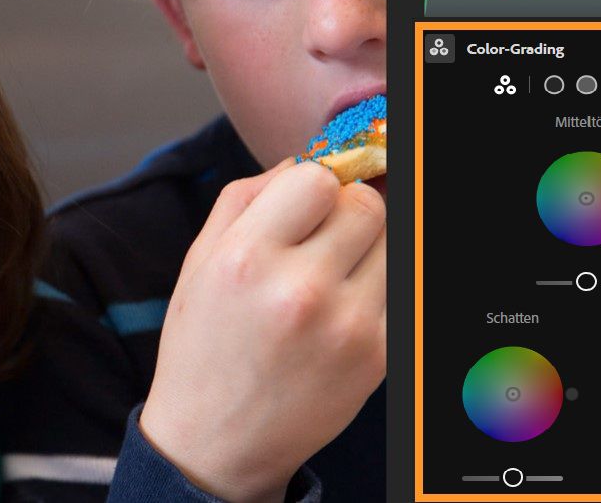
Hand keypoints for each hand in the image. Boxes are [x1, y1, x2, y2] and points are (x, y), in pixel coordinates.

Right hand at [140, 159, 386, 501]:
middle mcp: (298, 291)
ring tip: (333, 276)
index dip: (314, 187)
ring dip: (369, 249)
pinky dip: (379, 290)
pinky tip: (345, 310)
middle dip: (347, 213)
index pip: (317, 177)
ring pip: (394, 243)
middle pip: (367, 206)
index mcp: (246, 260)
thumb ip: (247, 198)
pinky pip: (402, 290)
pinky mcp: (379, 357)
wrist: (215, 442)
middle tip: (322, 242)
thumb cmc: (204, 344)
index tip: (304, 208)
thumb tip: (308, 158)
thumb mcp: (199, 261)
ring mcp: (346, 327)